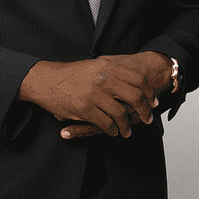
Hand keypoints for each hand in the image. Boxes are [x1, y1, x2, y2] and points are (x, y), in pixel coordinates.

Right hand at [19, 52, 171, 138]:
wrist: (46, 81)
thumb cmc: (71, 74)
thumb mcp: (95, 66)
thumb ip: (114, 71)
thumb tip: (136, 79)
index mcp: (108, 67)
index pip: (138, 80)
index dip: (149, 92)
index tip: (153, 101)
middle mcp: (104, 80)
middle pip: (135, 97)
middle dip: (144, 111)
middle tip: (147, 118)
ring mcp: (95, 95)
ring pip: (121, 114)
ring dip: (127, 126)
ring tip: (128, 131)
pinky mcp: (85, 109)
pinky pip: (106, 124)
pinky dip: (113, 130)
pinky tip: (114, 132)